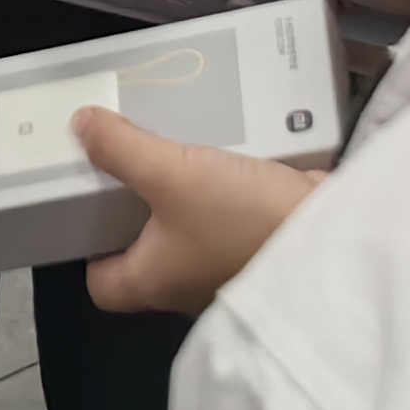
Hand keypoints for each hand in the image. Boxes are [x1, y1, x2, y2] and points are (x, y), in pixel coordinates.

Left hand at [71, 106, 321, 315]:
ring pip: (188, 224)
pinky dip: (219, 182)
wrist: (330, 238)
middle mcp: (186, 283)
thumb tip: (78, 126)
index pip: (102, 283)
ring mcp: (226, 265)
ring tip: (168, 138)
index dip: (87, 249)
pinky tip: (217, 144)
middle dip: (134, 201)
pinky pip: (226, 212)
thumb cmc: (238, 221)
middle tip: (124, 151)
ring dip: (180, 186)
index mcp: (153, 281)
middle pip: (144, 246)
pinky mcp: (259, 242)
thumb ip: (122, 149)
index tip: (82, 204)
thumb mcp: (171, 174)